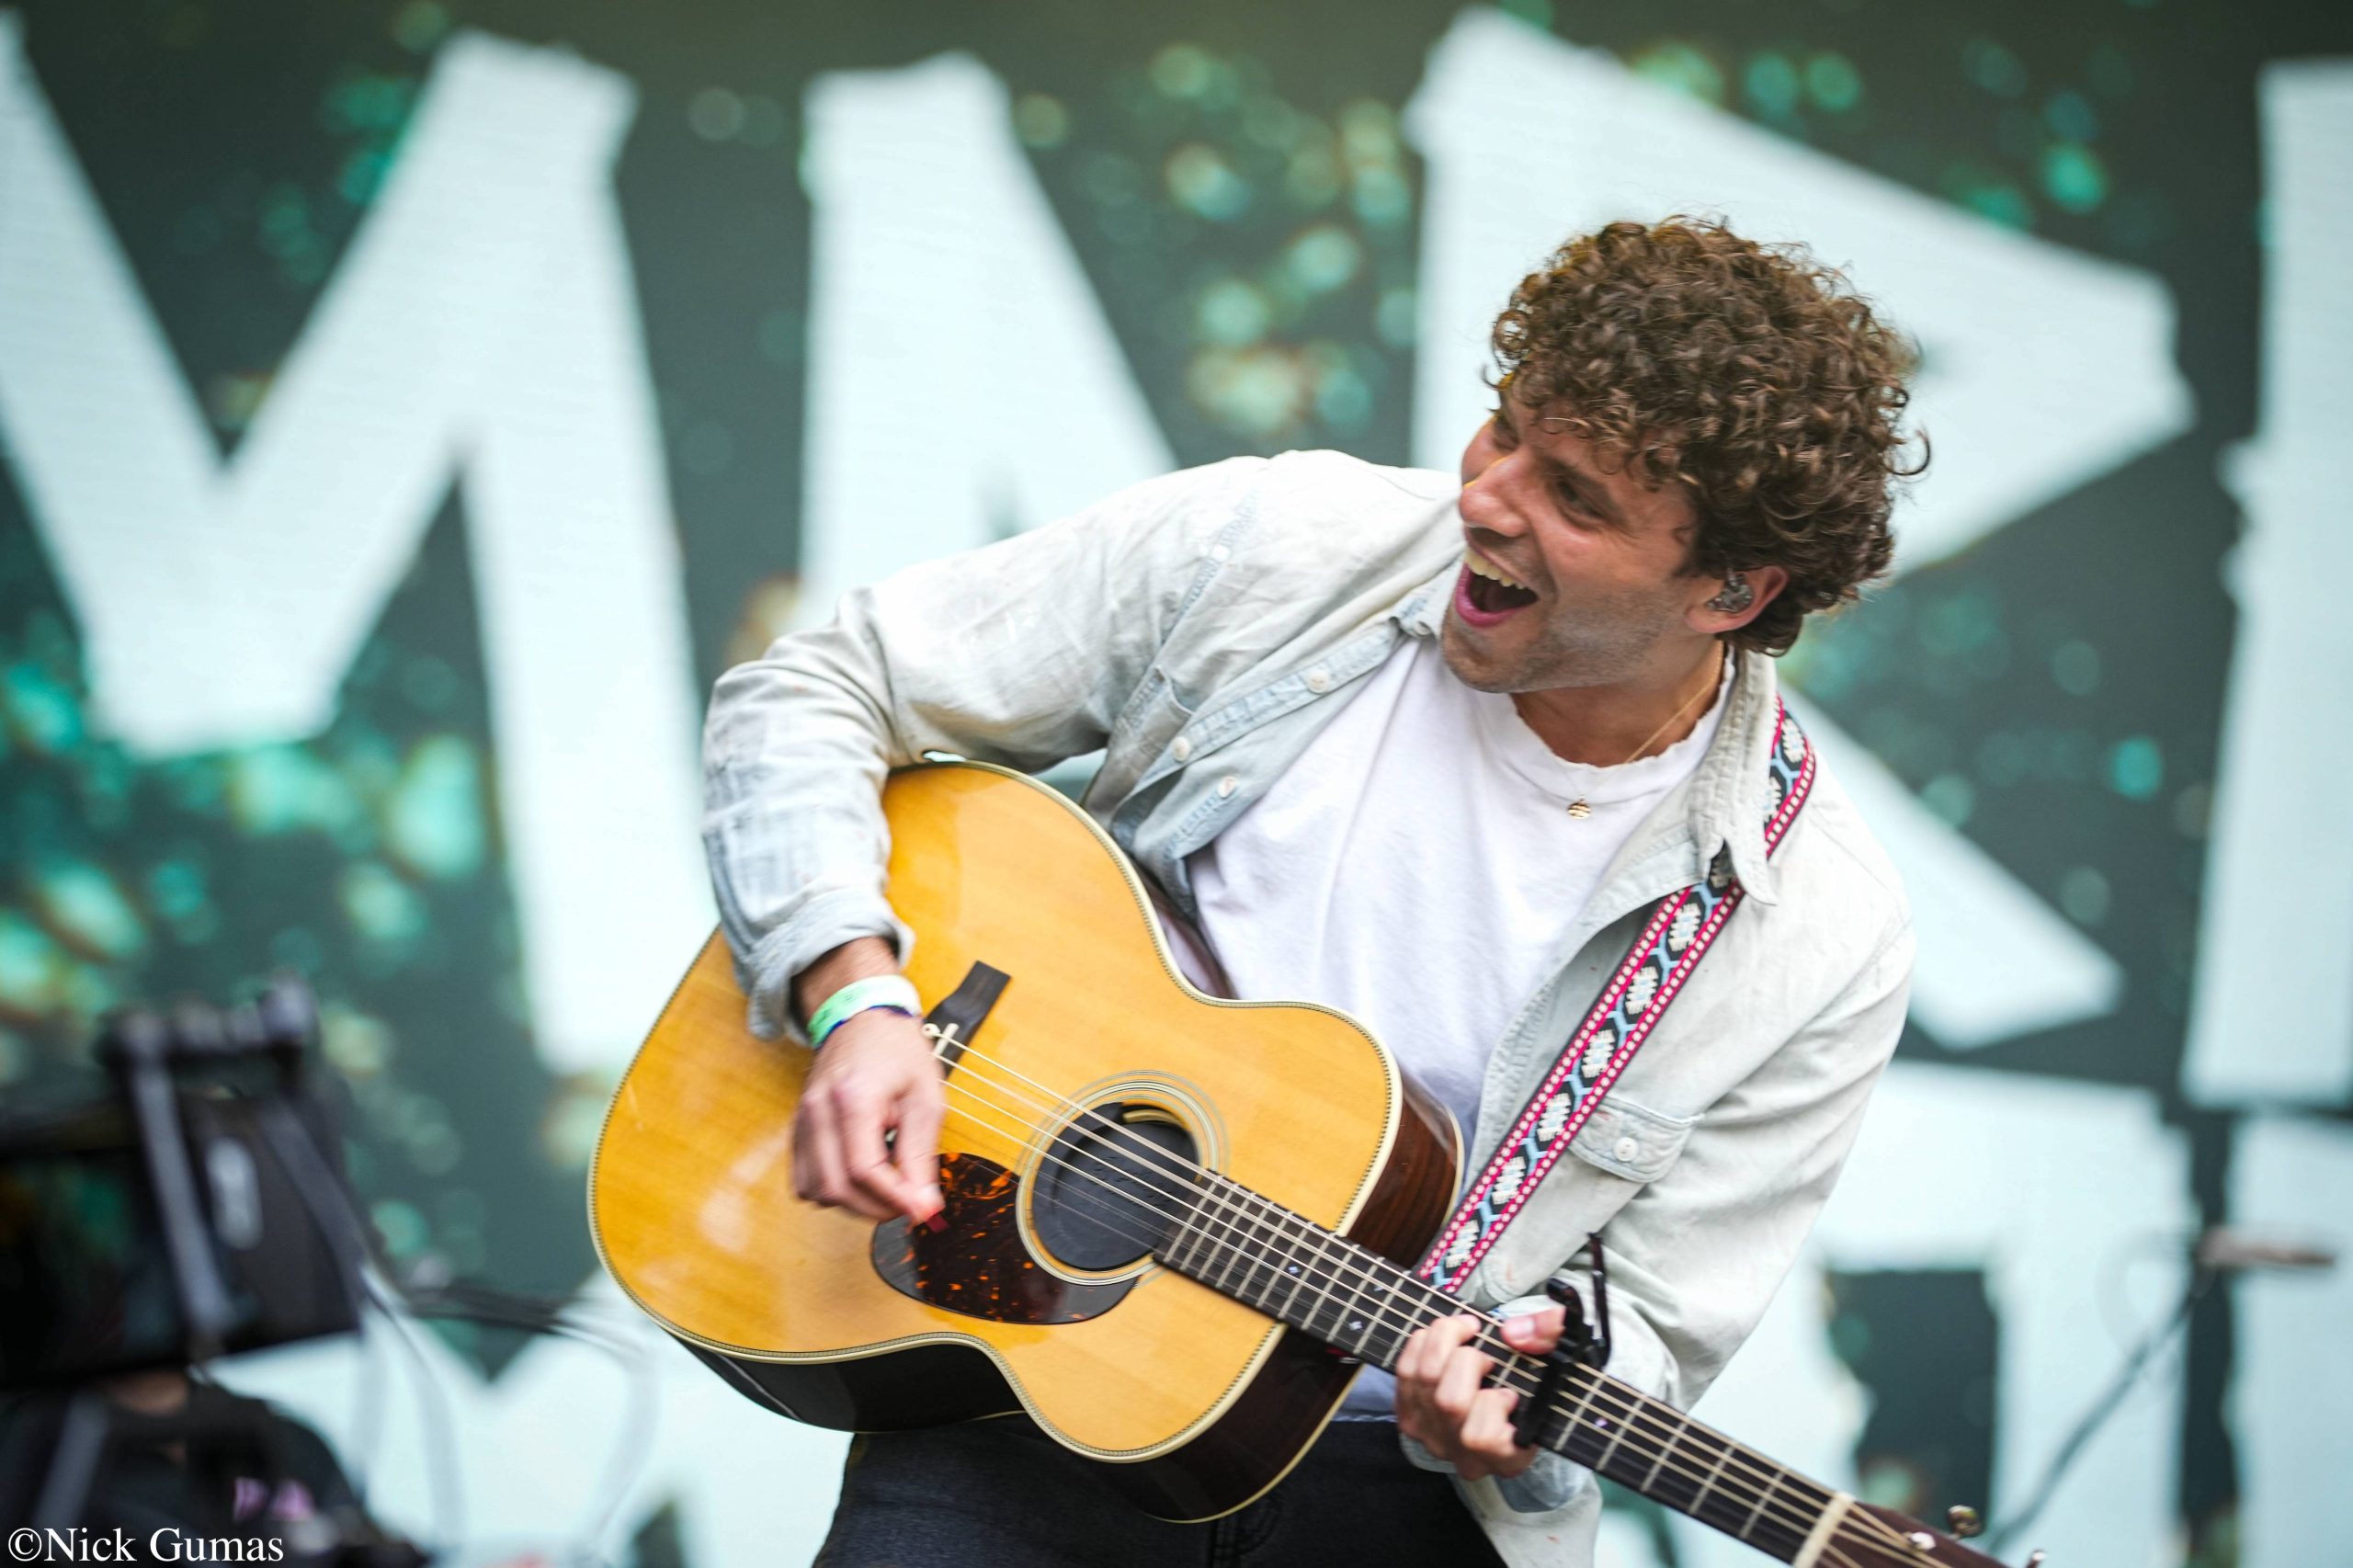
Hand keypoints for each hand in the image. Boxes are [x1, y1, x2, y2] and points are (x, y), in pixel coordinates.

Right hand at [791, 991, 944, 1224]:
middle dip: (875, 1208)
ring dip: (852, 1203)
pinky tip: (860, 1177)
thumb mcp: (926, 1098)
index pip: (864, 1170)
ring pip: (815, 1190)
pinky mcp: (797, 1128)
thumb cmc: (899, 1052)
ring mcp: (802, 1119)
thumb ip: (921, 1155)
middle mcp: (818, 1110)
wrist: (864, 1018)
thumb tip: (923, 1206)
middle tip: (908, 1203)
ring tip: (886, 1186)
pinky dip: (832, 1191)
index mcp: (853, 1097)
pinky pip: (804, 1179)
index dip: (894, 1200)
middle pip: (835, 1187)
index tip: (922, 1211)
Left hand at [1393, 1305, 1567, 1481]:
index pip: (1484, 1439)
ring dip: (1443, 1342)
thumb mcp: (1562, 1355)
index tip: (1510, 1393)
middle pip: (1449, 1402)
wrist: (1510, 1383)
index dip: (1493, 1405)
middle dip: (1468, 1359)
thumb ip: (1553, 1336)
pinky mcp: (1411, 1416)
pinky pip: (1404, 1372)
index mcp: (1509, 1457)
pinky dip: (1422, 1343)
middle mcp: (1466, 1455)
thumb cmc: (1538, 1380)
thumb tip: (1514, 1333)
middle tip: (1487, 1356)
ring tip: (1466, 1336)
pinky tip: (1445, 1340)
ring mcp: (1434, 1439)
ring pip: (1423, 1382)